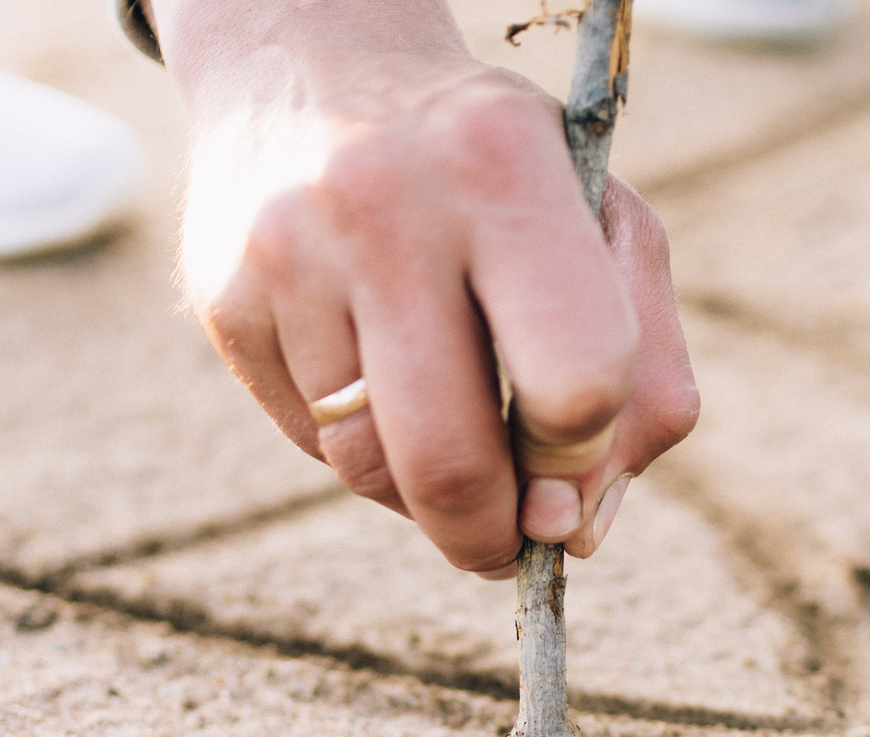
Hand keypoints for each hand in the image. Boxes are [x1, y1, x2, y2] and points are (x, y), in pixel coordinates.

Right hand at [158, 3, 698, 577]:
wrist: (313, 62)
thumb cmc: (498, 172)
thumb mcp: (603, 225)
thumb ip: (646, 375)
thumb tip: (575, 528)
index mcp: (504, 164)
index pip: (576, 380)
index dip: (585, 451)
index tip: (578, 451)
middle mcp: (384, 203)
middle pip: (453, 462)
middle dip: (495, 535)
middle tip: (512, 541)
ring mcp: (288, 253)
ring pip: (370, 469)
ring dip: (425, 502)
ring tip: (453, 449)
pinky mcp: (223, 297)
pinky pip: (310, 444)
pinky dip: (363, 454)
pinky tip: (381, 388)